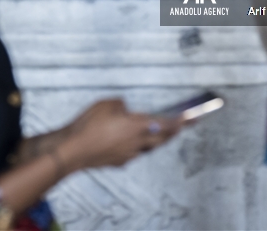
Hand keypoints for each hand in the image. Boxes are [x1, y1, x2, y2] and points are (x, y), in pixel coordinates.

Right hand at [60, 99, 180, 170]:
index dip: (181, 121)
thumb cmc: (89, 125)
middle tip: (181, 127)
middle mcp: (137, 142)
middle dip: (173, 132)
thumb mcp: (107, 104)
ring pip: (148, 147)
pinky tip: (129, 142)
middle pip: (162, 139)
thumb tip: (125, 110)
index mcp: (138, 125)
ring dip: (155, 140)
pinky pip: (133, 153)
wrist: (73, 149)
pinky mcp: (119, 162)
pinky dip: (136, 146)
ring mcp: (129, 154)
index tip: (193, 118)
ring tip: (158, 133)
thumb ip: (121, 105)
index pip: (166, 124)